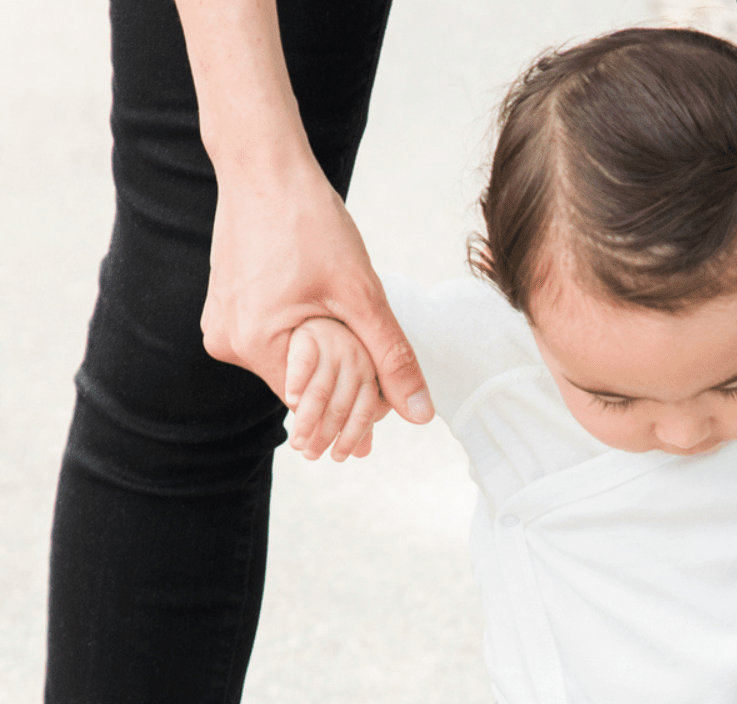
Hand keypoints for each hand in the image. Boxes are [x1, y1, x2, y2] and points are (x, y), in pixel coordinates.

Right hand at [202, 156, 431, 438]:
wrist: (265, 164)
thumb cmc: (309, 221)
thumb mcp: (362, 295)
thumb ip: (392, 357)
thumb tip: (420, 413)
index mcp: (252, 345)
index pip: (314, 405)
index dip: (355, 398)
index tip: (381, 376)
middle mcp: (227, 342)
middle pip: (301, 385)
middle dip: (340, 372)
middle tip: (363, 329)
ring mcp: (222, 325)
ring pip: (291, 361)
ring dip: (323, 350)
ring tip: (337, 307)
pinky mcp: (226, 308)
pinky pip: (275, 338)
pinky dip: (303, 331)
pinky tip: (315, 298)